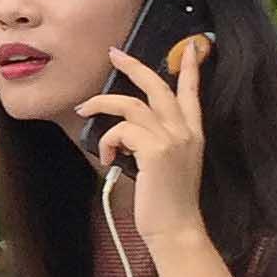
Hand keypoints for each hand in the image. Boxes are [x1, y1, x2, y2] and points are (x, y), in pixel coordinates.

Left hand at [75, 37, 207, 250]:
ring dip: (102, 103)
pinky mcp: (155, 150)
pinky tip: (108, 158)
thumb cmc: (167, 203)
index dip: (191, 68)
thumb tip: (124, 132)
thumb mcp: (167, 166)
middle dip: (133, 65)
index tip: (193, 46)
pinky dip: (107, 140)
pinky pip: (120, 130)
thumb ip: (153, 143)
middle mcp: (185, 131)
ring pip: (131, 104)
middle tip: (114, 54)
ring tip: (84, 110)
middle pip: (157, 85)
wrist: (176, 230)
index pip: (192, 92)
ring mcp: (171, 138)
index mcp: (192, 133)